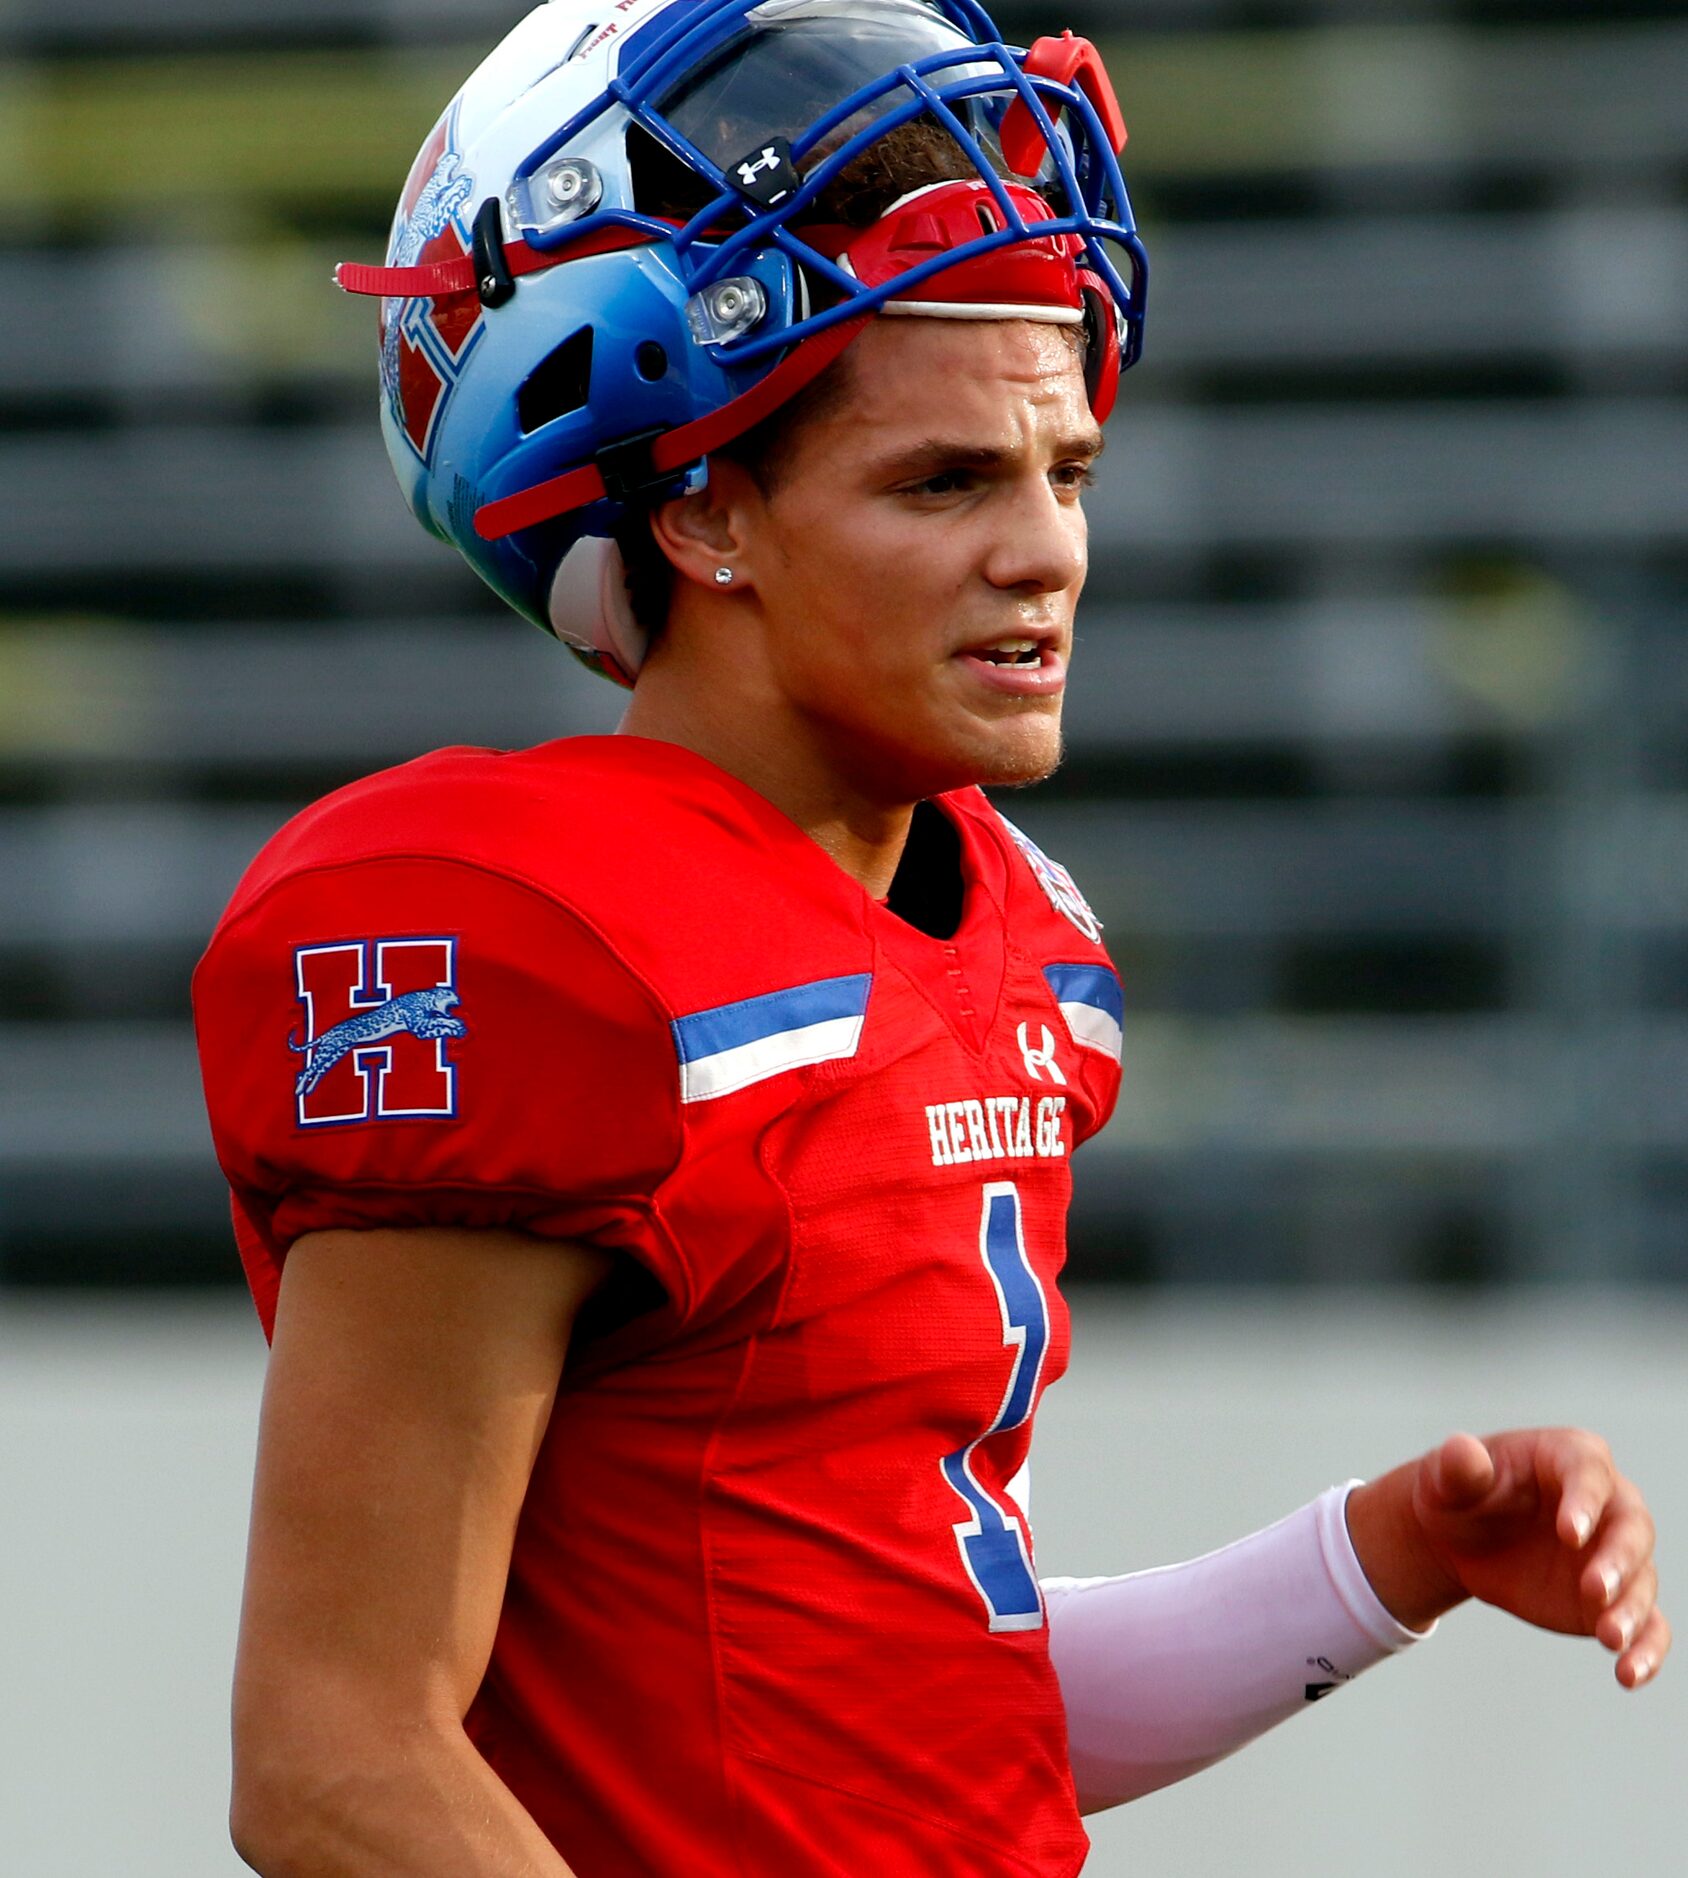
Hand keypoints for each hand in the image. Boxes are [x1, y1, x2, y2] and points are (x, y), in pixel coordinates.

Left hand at [1346, 1429, 1668, 1689]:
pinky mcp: (1616, 1600)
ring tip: (1609, 1639)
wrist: (1462, 1537)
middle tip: (1594, 1591)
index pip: (1589, 1475)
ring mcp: (1616, 1555)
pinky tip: (1629, 1674)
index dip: (1583, 1502)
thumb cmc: (1460, 1494)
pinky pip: (1647, 1626)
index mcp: (1572, 1458)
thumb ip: (1458, 1465)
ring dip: (1632, 1611)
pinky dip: (1646, 1650)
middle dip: (1618, 1561)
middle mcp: (1609, 1504)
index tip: (1568, 1534)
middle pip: (1631, 1529)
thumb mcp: (1449, 1477)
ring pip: (1642, 1581)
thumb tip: (1463, 1452)